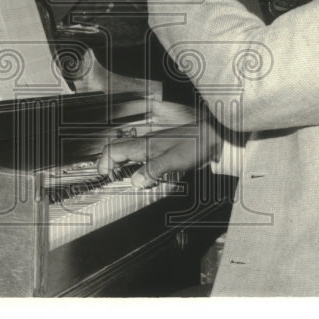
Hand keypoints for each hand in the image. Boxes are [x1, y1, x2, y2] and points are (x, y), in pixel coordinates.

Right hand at [97, 116, 222, 187]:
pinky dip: (137, 167)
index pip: (114, 149)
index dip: (104, 162)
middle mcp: (146, 144)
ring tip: (125, 181)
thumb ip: (152, 170)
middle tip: (111, 180)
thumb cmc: (195, 145)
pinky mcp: (163, 150)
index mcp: (144, 145)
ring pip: (130, 154)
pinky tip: (146, 177)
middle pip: (119, 151)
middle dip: (110, 164)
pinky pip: (143, 157)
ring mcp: (154, 146)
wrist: (214, 136)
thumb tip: (135, 181)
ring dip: (123, 166)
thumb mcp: (173, 160)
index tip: (104, 176)